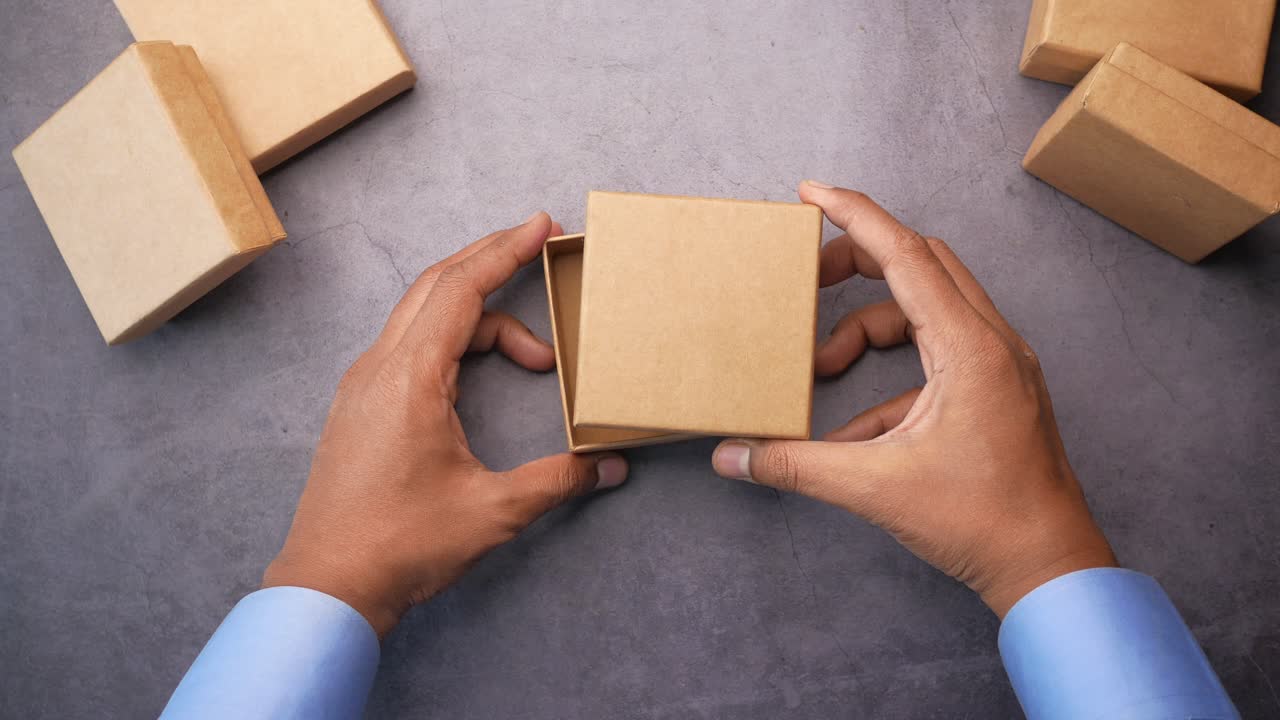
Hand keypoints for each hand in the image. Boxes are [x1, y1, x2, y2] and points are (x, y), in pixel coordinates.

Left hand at [263, 213, 627, 636]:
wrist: (328, 586)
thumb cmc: (399, 545)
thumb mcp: (492, 511)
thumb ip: (557, 480)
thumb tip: (608, 467)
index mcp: (409, 377)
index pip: (461, 289)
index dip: (505, 251)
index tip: (542, 226)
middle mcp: (380, 368)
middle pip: (437, 285)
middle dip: (491, 260)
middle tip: (539, 247)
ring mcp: (364, 385)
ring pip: (424, 316)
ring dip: (479, 316)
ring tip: (534, 357)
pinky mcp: (362, 407)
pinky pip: (410, 346)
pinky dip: (453, 339)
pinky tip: (481, 370)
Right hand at [712, 182, 1114, 616]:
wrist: (1050, 567)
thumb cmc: (983, 522)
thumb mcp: (875, 488)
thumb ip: (797, 465)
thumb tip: (734, 456)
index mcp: (970, 347)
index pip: (907, 256)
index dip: (856, 216)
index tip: (812, 193)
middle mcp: (993, 342)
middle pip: (920, 264)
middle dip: (858, 262)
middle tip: (807, 278)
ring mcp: (1001, 364)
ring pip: (928, 307)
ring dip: (868, 326)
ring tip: (822, 368)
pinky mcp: (998, 389)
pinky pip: (936, 354)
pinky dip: (890, 374)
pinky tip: (855, 427)